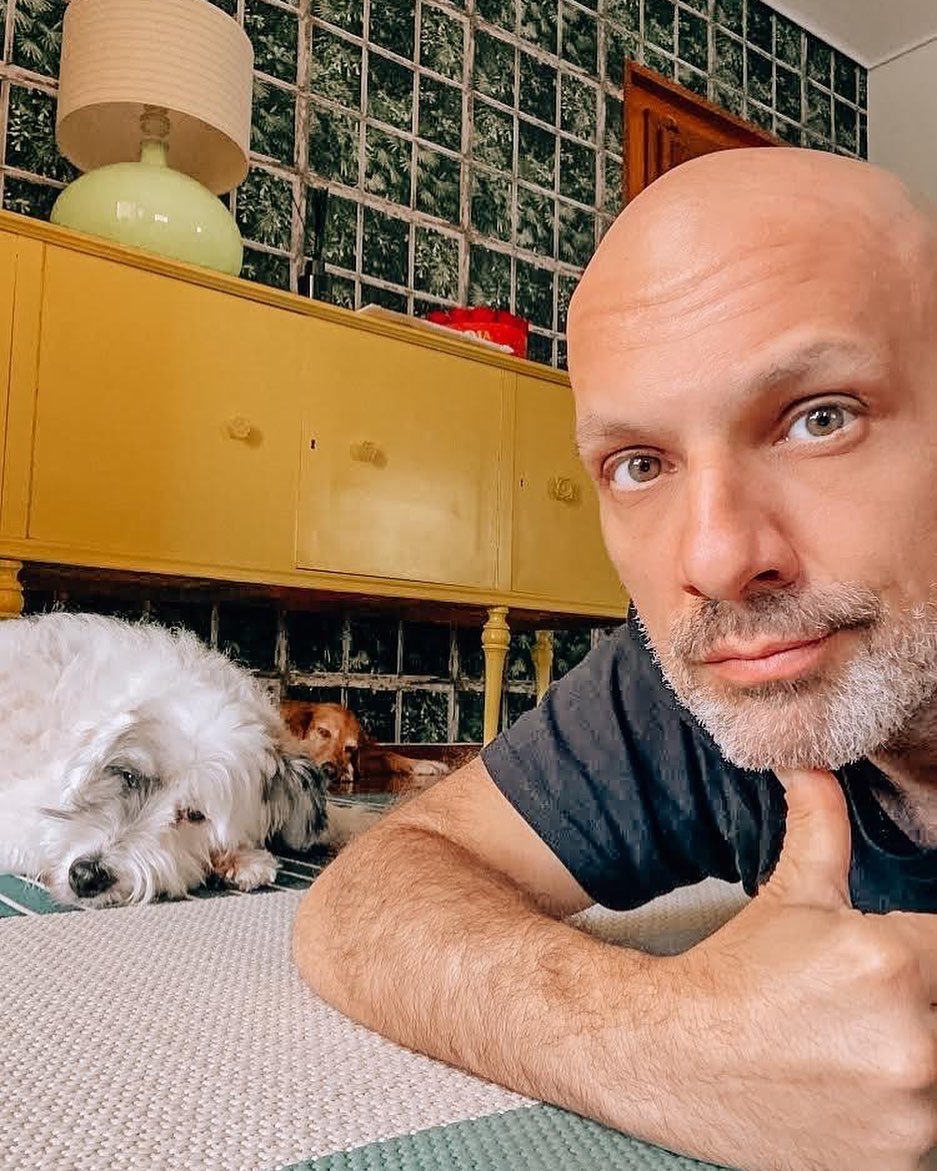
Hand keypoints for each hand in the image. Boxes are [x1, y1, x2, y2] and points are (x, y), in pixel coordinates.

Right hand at [660, 768, 935, 1170]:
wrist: (674, 1056)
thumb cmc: (734, 976)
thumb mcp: (788, 895)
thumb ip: (822, 826)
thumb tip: (817, 766)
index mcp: (889, 961)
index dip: (919, 952)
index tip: (894, 967)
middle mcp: (913, 1042)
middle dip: (920, 1005)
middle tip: (864, 1008)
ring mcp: (909, 1114)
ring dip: (912, 1062)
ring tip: (857, 1051)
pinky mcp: (896, 1165)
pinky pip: (928, 1133)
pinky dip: (899, 1116)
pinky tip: (850, 1092)